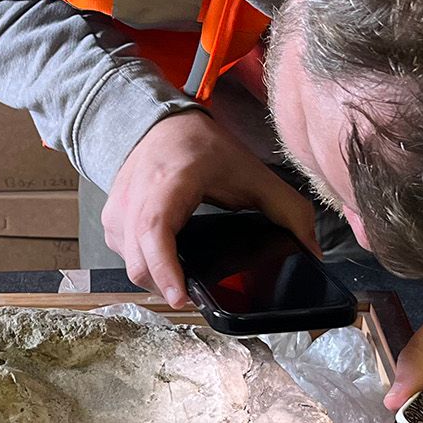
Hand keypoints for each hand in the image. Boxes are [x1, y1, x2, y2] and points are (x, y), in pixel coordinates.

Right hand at [102, 110, 318, 307]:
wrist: (165, 125)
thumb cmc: (204, 147)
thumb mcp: (253, 173)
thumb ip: (287, 211)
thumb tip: (311, 251)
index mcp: (171, 181)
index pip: (156, 231)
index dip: (165, 269)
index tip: (181, 297)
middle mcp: (137, 195)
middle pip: (139, 259)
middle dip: (165, 285)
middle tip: (193, 295)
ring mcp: (118, 209)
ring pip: (128, 262)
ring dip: (155, 278)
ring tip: (181, 280)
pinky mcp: (111, 219)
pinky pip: (123, 256)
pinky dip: (145, 265)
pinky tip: (167, 262)